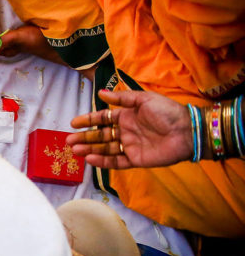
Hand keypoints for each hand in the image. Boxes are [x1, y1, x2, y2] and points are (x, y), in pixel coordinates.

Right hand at [67, 90, 192, 168]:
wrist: (187, 131)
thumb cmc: (167, 112)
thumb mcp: (144, 99)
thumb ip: (123, 98)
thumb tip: (101, 93)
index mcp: (127, 116)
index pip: (103, 118)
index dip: (88, 120)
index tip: (73, 123)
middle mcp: (126, 131)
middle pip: (100, 135)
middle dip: (84, 137)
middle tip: (68, 141)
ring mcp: (130, 146)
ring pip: (105, 148)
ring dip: (89, 149)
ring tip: (75, 150)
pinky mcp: (136, 159)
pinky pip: (116, 162)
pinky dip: (103, 161)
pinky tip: (91, 158)